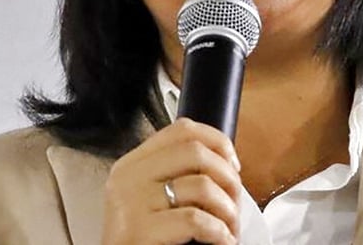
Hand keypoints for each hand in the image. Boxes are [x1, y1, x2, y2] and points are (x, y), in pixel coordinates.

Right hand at [101, 117, 241, 244]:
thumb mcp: (153, 199)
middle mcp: (128, 177)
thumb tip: (226, 162)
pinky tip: (221, 241)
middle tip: (234, 203)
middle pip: (195, 151)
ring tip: (229, 228)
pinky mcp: (138, 230)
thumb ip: (176, 175)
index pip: (182, 130)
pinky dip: (218, 232)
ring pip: (201, 185)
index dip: (217, 142)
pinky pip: (195, 219)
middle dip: (227, 177)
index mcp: (132, 164)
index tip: (233, 165)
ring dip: (227, 210)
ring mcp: (131, 202)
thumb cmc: (145, 242)